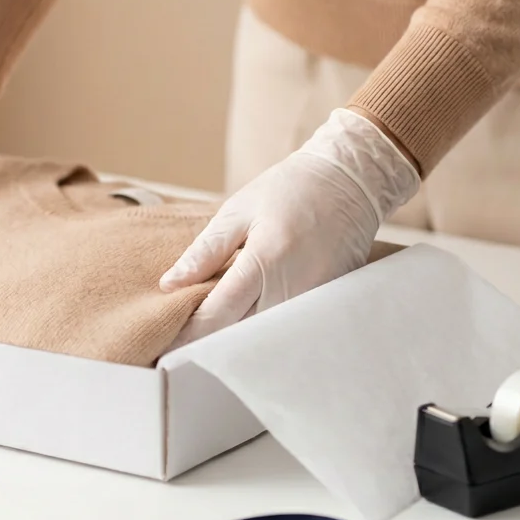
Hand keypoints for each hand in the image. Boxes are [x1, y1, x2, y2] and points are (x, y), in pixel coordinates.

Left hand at [160, 108, 419, 344]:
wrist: (351, 179)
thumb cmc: (290, 188)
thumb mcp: (238, 211)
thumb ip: (205, 251)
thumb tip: (170, 284)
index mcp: (265, 259)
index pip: (220, 312)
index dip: (191, 332)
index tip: (169, 340)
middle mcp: (294, 287)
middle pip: (244, 333)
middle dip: (213, 339)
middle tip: (186, 340)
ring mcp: (316, 299)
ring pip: (267, 335)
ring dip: (240, 336)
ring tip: (216, 331)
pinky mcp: (330, 302)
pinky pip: (291, 326)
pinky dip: (268, 326)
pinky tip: (252, 317)